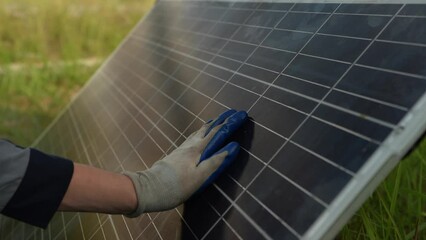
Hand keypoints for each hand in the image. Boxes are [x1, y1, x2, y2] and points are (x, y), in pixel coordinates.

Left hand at [123, 109, 247, 216]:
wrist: (149, 189)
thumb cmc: (176, 186)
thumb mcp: (200, 177)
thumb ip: (215, 162)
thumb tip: (232, 147)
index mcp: (197, 150)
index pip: (217, 132)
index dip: (230, 123)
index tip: (241, 114)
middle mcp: (189, 146)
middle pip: (207, 129)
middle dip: (221, 120)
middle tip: (231, 112)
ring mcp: (181, 149)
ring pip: (198, 133)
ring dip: (209, 125)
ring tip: (215, 120)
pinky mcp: (176, 155)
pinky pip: (192, 139)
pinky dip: (199, 133)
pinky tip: (197, 136)